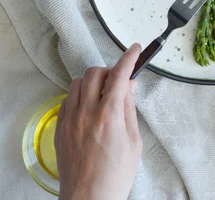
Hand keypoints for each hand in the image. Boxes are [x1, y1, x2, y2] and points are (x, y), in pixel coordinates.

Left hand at [55, 43, 141, 199]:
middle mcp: (87, 113)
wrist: (89, 199)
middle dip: (108, 71)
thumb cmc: (114, 177)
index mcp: (109, 116)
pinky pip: (67, 99)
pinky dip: (78, 97)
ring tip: (101, 96)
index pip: (119, 75)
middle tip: (117, 83)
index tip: (134, 49)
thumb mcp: (133, 143)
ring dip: (92, 83)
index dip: (128, 58)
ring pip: (78, 82)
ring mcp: (70, 120)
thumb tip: (130, 86)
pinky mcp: (60, 128)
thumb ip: (130, 109)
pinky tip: (87, 109)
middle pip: (95, 72)